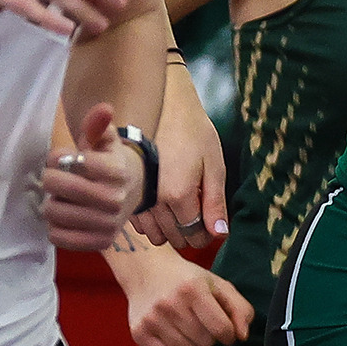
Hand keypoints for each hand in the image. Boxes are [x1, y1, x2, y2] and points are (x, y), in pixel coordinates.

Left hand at [44, 102, 146, 250]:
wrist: (134, 194)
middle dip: (50, 179)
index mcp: (117, 171)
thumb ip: (99, 124)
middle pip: (58, 187)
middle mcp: (115, 199)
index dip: (57, 157)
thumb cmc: (112, 163)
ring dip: (52, 203)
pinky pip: (57, 236)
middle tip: (56, 178)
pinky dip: (55, 226)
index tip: (60, 158)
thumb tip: (104, 108)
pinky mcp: (99, 243)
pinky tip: (66, 217)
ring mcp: (108, 224)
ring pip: (54, 212)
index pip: (71, 162)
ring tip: (64, 198)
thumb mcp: (107, 141)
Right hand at [120, 253, 253, 345]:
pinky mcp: (139, 332)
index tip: (224, 328)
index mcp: (194, 289)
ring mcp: (153, 319)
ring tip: (185, 326)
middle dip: (208, 335)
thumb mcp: (217, 284)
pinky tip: (171, 333)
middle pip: (206, 342)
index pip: (222, 328)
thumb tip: (242, 336)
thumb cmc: (187, 279)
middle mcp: (171, 303)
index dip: (228, 333)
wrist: (146, 270)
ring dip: (192, 344)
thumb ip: (239, 308)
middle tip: (199, 320)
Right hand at [133, 71, 230, 247]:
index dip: (206, 234)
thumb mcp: (214, 164)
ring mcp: (137, 199)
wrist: (163, 107)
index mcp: (179, 195)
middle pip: (175, 238)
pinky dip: (151, 222)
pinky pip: (139, 225)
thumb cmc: (193, 132)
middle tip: (198, 214)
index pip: (195, 235)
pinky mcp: (126, 193)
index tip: (211, 224)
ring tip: (180, 210)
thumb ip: (216, 202)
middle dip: (189, 232)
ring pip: (155, 236)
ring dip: (169, 230)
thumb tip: (220, 234)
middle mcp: (155, 202)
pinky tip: (162, 205)